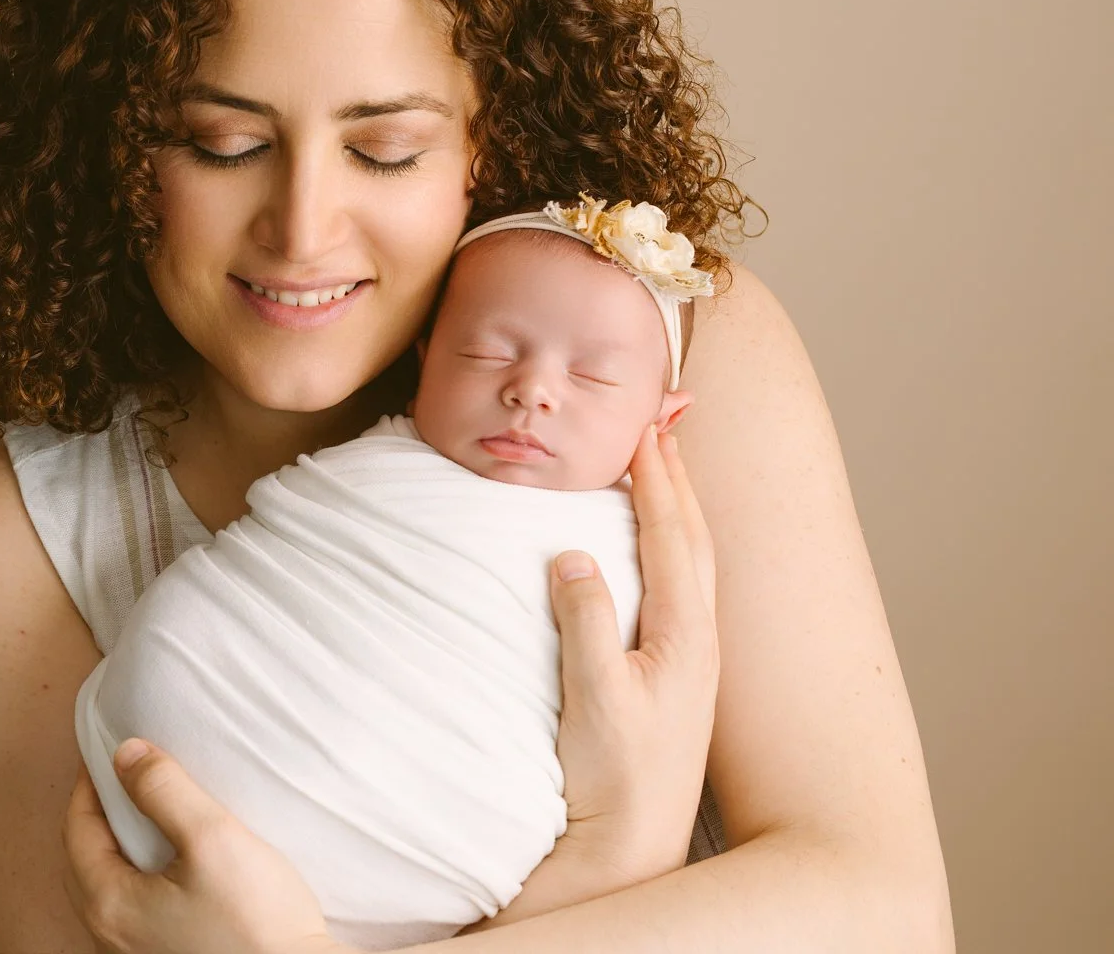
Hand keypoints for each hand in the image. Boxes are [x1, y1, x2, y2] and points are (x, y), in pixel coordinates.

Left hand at [62, 740, 349, 953]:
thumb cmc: (259, 921)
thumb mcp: (212, 837)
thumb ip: (164, 789)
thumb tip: (125, 753)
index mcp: (109, 904)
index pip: (78, 827)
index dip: (91, 781)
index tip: (113, 749)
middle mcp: (110, 936)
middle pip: (86, 858)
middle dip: (100, 812)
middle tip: (127, 775)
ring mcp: (134, 952)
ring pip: (109, 885)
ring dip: (121, 844)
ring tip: (151, 812)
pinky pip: (133, 908)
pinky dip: (139, 874)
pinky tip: (172, 861)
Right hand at [547, 425, 720, 885]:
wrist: (635, 846)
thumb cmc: (615, 778)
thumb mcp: (594, 700)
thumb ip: (586, 625)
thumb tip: (572, 555)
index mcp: (683, 636)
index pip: (671, 537)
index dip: (655, 481)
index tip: (641, 430)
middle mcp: (698, 640)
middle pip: (694, 537)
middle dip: (676, 476)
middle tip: (661, 424)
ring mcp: (693, 658)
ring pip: (693, 561)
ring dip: (678, 506)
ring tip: (661, 467)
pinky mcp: (678, 674)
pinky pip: (682, 584)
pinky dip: (671, 544)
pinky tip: (655, 546)